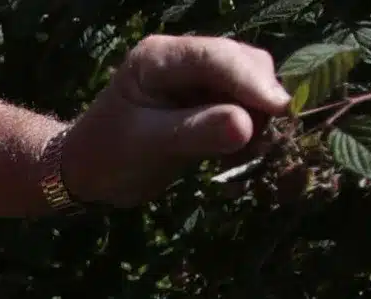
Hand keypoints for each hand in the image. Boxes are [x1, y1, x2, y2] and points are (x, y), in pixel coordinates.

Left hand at [62, 34, 293, 207]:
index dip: (251, 82)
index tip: (280, 109)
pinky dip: (253, 126)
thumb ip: (194, 132)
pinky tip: (239, 151)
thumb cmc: (107, 155)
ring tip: (244, 152)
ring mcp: (199, 76)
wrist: (90, 171)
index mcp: (159, 57)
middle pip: (244, 63)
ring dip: (260, 114)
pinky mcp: (210, 98)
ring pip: (252, 83)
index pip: (216, 57)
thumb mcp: (146, 146)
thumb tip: (247, 125)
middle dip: (260, 98)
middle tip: (262, 142)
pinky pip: (247, 104)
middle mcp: (183, 57)